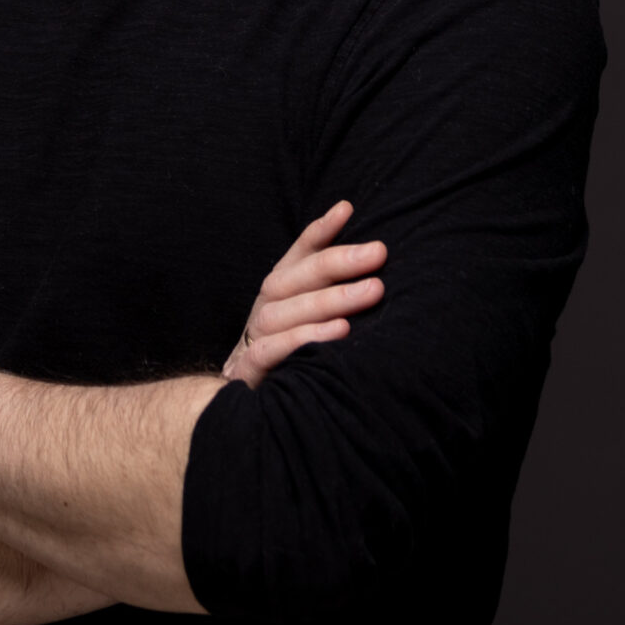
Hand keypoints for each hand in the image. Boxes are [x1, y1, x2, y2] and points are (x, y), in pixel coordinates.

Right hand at [220, 200, 385, 386]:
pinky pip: (268, 353)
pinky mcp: (247, 374)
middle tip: (378, 253)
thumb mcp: (317, 320)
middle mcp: (265, 311)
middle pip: (291, 279)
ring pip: (281, 314)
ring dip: (326, 301)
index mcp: (280, 294)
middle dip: (337, 263)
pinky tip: (338, 335)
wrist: (257, 414)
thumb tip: (375, 255)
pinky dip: (300, 340)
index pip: (297, 255)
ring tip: (370, 293)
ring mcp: (254, 340)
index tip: (347, 210)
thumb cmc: (298, 358)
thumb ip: (337, 291)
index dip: (319, 231)